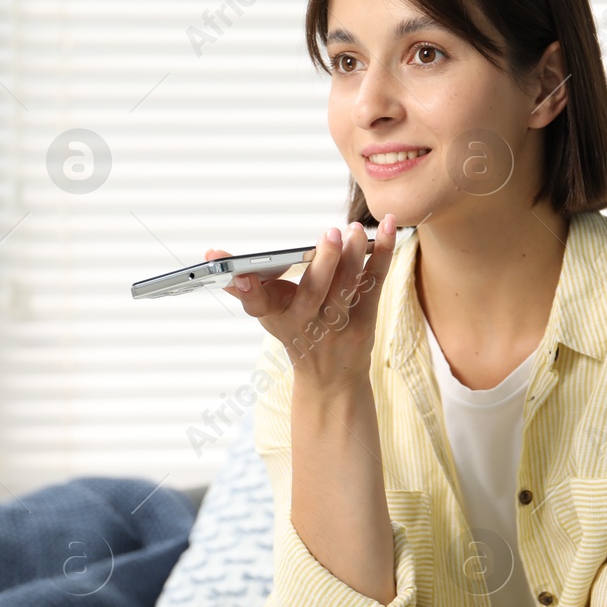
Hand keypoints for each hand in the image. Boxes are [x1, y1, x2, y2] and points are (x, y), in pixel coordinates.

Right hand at [204, 214, 396, 391]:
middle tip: (330, 233)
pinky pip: (374, 283)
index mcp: (277, 318)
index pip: (257, 305)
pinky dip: (383, 255)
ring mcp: (338, 325)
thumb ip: (248, 289)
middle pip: (313, 293)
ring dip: (355, 256)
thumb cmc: (296, 333)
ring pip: (347, 287)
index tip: (236, 274)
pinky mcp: (364, 320)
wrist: (330, 378)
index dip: (246, 289)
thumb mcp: (269, 316)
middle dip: (322, 263)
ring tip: (357, 229)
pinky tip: (391, 228)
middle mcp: (307, 324)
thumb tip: (215, 262)